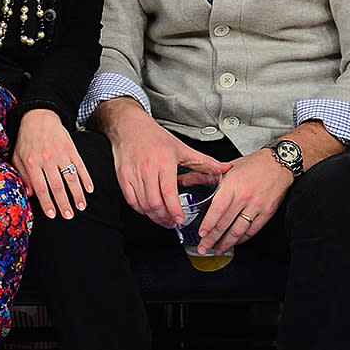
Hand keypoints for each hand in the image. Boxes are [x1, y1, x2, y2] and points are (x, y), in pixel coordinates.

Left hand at [12, 109, 91, 219]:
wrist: (39, 117)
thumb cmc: (26, 140)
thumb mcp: (17, 156)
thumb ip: (22, 175)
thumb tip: (29, 194)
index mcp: (32, 162)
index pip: (41, 187)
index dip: (47, 202)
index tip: (52, 215)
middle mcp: (47, 159)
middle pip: (57, 186)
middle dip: (64, 203)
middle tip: (69, 216)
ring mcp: (61, 153)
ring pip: (71, 178)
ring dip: (77, 194)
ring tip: (80, 207)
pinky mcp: (71, 148)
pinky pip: (80, 166)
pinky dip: (86, 178)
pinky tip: (89, 189)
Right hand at [97, 98, 230, 227]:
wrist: (130, 126)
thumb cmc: (155, 137)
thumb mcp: (182, 148)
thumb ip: (205, 161)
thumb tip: (226, 168)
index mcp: (164, 161)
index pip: (168, 191)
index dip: (174, 209)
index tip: (179, 219)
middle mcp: (148, 168)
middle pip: (155, 202)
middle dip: (164, 217)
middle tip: (172, 222)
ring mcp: (134, 173)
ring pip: (143, 204)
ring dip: (154, 216)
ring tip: (163, 219)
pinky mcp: (123, 177)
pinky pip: (131, 200)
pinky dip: (140, 209)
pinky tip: (148, 210)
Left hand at [195, 148, 292, 254]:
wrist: (279, 163)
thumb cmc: (253, 164)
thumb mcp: (228, 167)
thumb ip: (206, 176)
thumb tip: (185, 180)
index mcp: (233, 185)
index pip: (217, 209)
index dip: (208, 225)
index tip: (201, 234)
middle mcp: (244, 197)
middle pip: (225, 224)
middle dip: (212, 239)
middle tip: (203, 248)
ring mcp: (256, 206)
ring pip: (238, 231)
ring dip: (226, 243)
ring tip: (217, 250)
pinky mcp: (267, 213)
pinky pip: (252, 231)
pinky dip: (242, 239)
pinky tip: (234, 242)